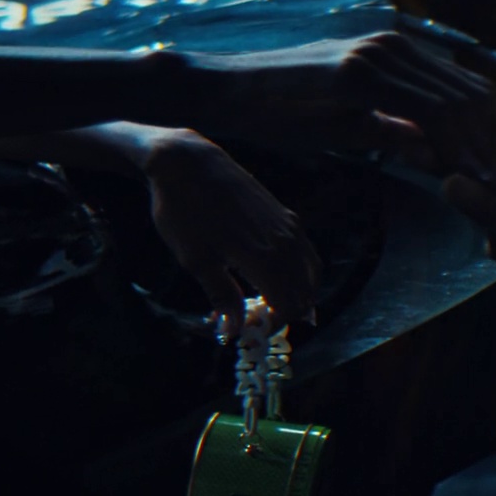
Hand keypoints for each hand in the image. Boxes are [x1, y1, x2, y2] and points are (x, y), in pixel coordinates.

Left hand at [140, 130, 321, 335]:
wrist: (190, 163)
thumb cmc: (185, 212)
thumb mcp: (196, 260)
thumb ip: (222, 296)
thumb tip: (235, 332)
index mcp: (264, 257)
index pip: (288, 306)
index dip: (273, 326)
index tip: (249, 331)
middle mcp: (285, 242)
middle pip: (304, 293)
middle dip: (285, 314)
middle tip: (256, 321)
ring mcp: (289, 226)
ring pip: (310, 273)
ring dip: (297, 294)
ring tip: (271, 305)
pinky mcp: (286, 215)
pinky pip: (306, 254)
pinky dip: (300, 274)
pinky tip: (280, 279)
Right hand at [175, 31, 495, 166]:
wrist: (225, 93)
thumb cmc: (281, 112)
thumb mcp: (351, 127)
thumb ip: (396, 133)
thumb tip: (436, 156)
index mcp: (397, 55)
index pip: (467, 91)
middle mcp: (395, 46)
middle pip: (475, 96)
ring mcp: (379, 55)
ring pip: (458, 105)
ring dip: (491, 155)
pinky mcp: (361, 73)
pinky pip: (425, 112)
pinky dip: (455, 149)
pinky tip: (472, 182)